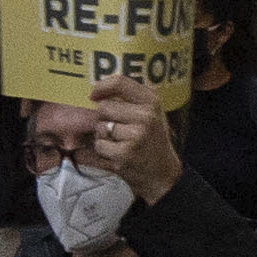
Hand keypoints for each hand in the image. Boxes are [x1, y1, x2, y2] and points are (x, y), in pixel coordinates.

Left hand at [89, 73, 180, 203]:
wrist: (162, 174)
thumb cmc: (152, 140)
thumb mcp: (150, 113)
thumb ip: (129, 98)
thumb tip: (97, 90)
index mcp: (151, 101)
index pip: (120, 83)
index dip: (101, 87)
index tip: (94, 96)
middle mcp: (146, 116)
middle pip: (104, 107)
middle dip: (104, 118)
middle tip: (117, 129)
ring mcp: (136, 135)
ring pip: (100, 126)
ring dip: (103, 136)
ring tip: (119, 142)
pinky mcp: (125, 154)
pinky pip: (99, 145)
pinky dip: (103, 151)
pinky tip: (117, 154)